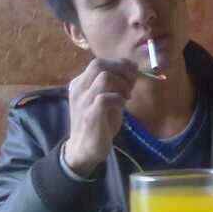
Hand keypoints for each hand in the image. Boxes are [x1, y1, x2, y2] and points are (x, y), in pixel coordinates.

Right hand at [64, 58, 137, 175]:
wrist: (84, 149)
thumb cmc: (98, 123)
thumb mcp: (108, 99)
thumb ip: (118, 84)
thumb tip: (133, 68)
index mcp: (81, 83)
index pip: (99, 62)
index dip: (119, 63)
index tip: (132, 73)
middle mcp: (79, 89)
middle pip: (99, 64)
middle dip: (121, 69)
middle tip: (131, 82)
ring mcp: (83, 101)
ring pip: (104, 78)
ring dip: (122, 84)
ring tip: (127, 96)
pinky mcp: (90, 115)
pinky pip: (105, 98)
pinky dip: (119, 99)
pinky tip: (122, 106)